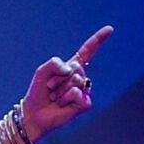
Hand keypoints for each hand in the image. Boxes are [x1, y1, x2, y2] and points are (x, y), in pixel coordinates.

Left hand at [21, 25, 112, 141]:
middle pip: (76, 68)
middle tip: (51, 88)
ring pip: (76, 81)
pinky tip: (61, 104)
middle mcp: (80, 77)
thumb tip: (72, 69)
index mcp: (71, 68)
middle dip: (58, 78)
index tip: (109, 29)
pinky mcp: (85, 103)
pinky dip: (65, 98)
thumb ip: (55, 63)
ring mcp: (84, 90)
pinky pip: (77, 94)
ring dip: (60, 89)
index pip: (87, 51)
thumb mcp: (42, 72)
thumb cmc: (38, 92)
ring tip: (54, 97)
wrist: (34, 114)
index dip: (98, 40)